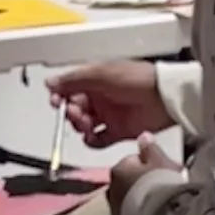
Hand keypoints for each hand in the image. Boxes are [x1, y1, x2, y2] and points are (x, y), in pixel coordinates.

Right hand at [49, 61, 168, 147]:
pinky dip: (92, 141)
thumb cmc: (138, 80)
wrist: (164, 98)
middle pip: (74, 109)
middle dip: (70, 112)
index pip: (69, 90)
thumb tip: (50, 83)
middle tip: (75, 112)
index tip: (56, 101)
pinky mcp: (118, 132)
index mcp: (94, 81)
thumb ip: (74, 79)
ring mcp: (109, 116)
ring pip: (84, 125)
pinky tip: (91, 137)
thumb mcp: (101, 73)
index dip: (60, 96)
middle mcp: (100, 98)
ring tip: (86, 124)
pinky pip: (98, 140)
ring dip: (79, 126)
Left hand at [106, 134, 175, 213]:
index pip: (132, 161)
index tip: (165, 171)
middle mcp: (111, 189)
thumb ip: (150, 148)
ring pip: (130, 200)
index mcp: (119, 169)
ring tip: (161, 206)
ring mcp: (116, 211)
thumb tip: (143, 136)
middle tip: (165, 187)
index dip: (150, 165)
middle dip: (143, 183)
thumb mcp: (161, 161)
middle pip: (129, 181)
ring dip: (141, 200)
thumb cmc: (162, 185)